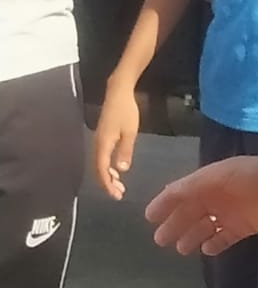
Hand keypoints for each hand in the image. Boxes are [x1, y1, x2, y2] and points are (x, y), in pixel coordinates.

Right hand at [94, 78, 139, 199]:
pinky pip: (102, 157)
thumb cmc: (126, 111)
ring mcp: (98, 140)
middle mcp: (97, 144)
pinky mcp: (102, 137)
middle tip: (119, 195)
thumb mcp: (129, 132)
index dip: (107, 184)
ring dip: (108, 176)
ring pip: (100, 164)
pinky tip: (116, 171)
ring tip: (120, 187)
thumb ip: (125, 151)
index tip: (115, 195)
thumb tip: (120, 170)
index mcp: (103, 144)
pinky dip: (108, 167)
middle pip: (98, 169)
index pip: (101, 169)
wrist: (118, 92)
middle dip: (107, 184)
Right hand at [146, 148, 257, 255]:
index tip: (149, 217)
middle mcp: (216, 197)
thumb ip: (193, 185)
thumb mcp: (218, 176)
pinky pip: (225, 237)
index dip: (164, 204)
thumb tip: (168, 193)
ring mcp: (230, 213)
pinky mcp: (244, 226)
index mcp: (207, 182)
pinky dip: (215, 244)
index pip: (180, 193)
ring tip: (180, 249)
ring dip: (192, 236)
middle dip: (175, 225)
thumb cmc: (250, 176)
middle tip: (160, 240)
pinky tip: (206, 250)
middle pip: (190, 213)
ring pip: (205, 227)